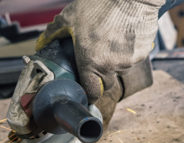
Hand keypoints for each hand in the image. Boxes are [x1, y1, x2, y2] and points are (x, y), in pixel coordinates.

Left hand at [36, 0, 163, 124]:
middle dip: (101, 75)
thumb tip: (42, 43)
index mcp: (91, 62)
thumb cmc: (101, 5)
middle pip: (106, 82)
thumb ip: (53, 33)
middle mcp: (111, 66)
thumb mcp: (70, 17)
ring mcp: (128, 61)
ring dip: (114, 60)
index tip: (87, 91)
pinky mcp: (142, 53)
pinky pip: (133, 58)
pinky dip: (128, 51)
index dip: (89, 94)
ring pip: (120, 69)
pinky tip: (123, 35)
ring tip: (110, 40)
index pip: (92, 92)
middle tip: (97, 58)